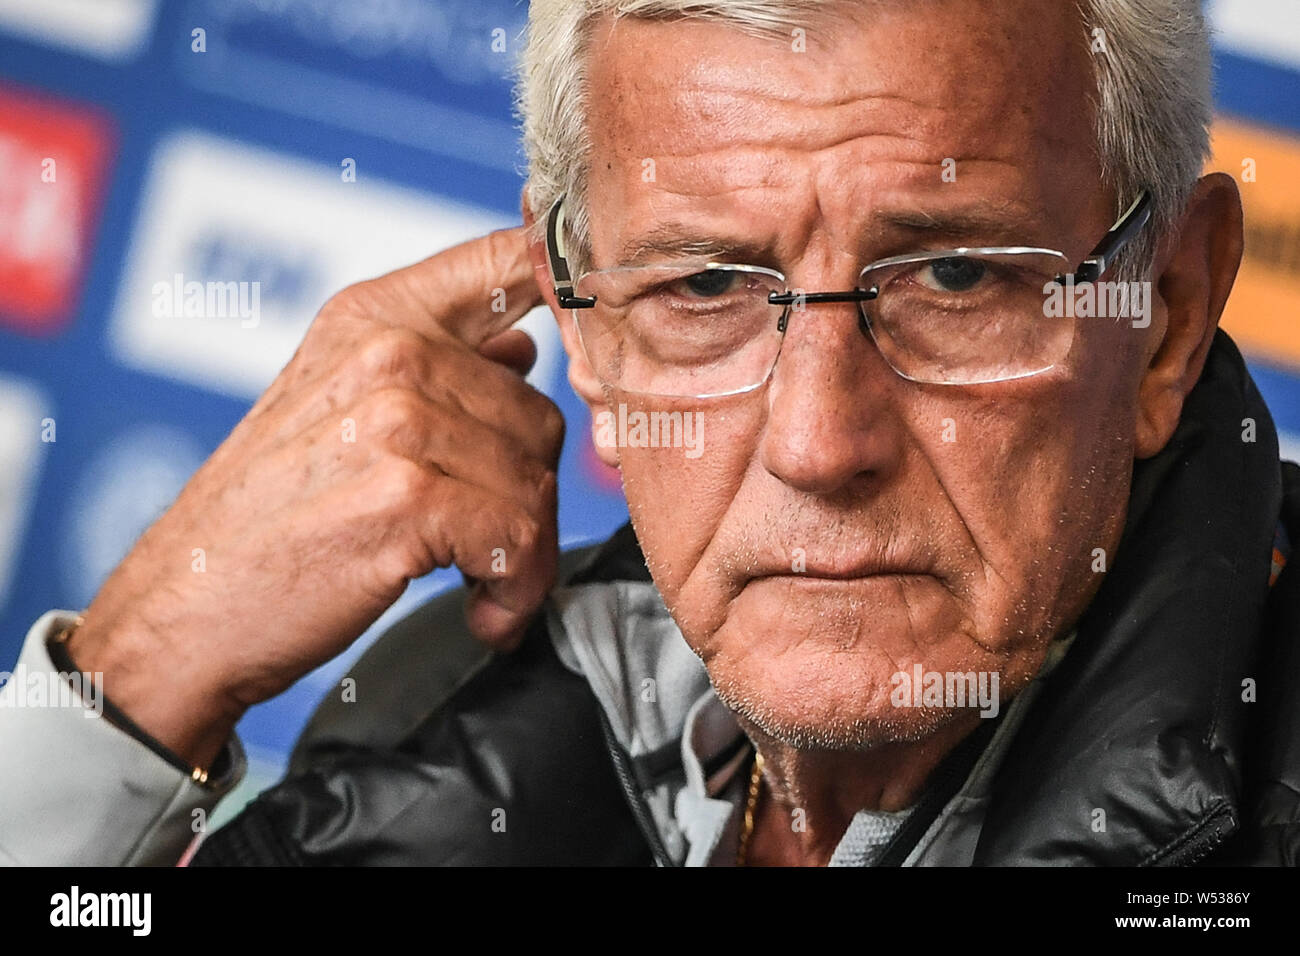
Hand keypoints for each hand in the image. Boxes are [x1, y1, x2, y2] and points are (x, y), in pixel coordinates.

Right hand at [66, 225, 562, 766]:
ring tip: (482, 584)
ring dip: (524, 554)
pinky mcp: (409, 494)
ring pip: (538, 481)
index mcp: (378, 314)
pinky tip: (482, 611)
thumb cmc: (270, 516)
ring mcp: (399, 417)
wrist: (186, 608)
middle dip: (529, 494)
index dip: (578, 295)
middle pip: (545, 413)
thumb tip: (526, 340)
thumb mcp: (338, 405)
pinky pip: (520, 538)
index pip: (512, 260)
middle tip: (495, 546)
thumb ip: (436, 359)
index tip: (596, 350)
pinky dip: (514, 590)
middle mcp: (391, 350)